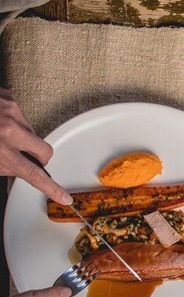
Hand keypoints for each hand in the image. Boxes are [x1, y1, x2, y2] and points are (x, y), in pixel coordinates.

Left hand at [0, 88, 71, 204]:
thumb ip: (1, 166)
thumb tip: (14, 169)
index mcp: (0, 150)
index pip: (33, 175)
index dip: (50, 188)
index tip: (63, 196)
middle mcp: (8, 130)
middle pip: (44, 151)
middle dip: (39, 156)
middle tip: (25, 156)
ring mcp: (10, 111)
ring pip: (31, 131)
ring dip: (19, 135)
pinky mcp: (8, 98)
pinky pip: (20, 114)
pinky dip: (10, 119)